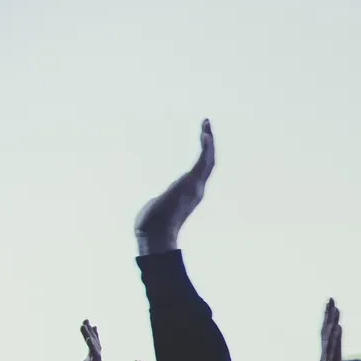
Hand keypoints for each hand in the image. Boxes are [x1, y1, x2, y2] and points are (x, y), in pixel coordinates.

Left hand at [57, 320, 102, 360]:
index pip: (91, 348)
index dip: (91, 336)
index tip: (89, 325)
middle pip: (95, 345)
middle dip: (91, 332)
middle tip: (86, 320)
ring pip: (95, 348)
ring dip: (91, 336)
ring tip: (85, 324)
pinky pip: (95, 356)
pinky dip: (92, 346)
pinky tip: (88, 337)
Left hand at [135, 120, 214, 254]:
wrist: (154, 236)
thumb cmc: (152, 228)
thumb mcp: (156, 209)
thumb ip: (160, 204)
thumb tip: (151, 210)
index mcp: (189, 194)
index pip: (200, 170)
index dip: (203, 155)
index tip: (202, 140)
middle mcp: (196, 190)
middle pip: (208, 163)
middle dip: (208, 144)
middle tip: (206, 125)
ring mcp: (195, 187)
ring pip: (208, 160)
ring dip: (208, 142)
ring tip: (206, 125)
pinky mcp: (192, 184)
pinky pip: (203, 162)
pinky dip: (206, 148)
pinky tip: (205, 134)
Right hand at [314, 300, 349, 360]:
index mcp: (327, 360)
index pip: (327, 336)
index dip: (329, 320)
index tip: (332, 306)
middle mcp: (324, 359)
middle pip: (326, 333)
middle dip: (329, 315)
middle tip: (331, 298)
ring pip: (329, 340)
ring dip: (332, 322)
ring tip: (335, 307)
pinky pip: (333, 352)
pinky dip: (335, 339)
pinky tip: (337, 327)